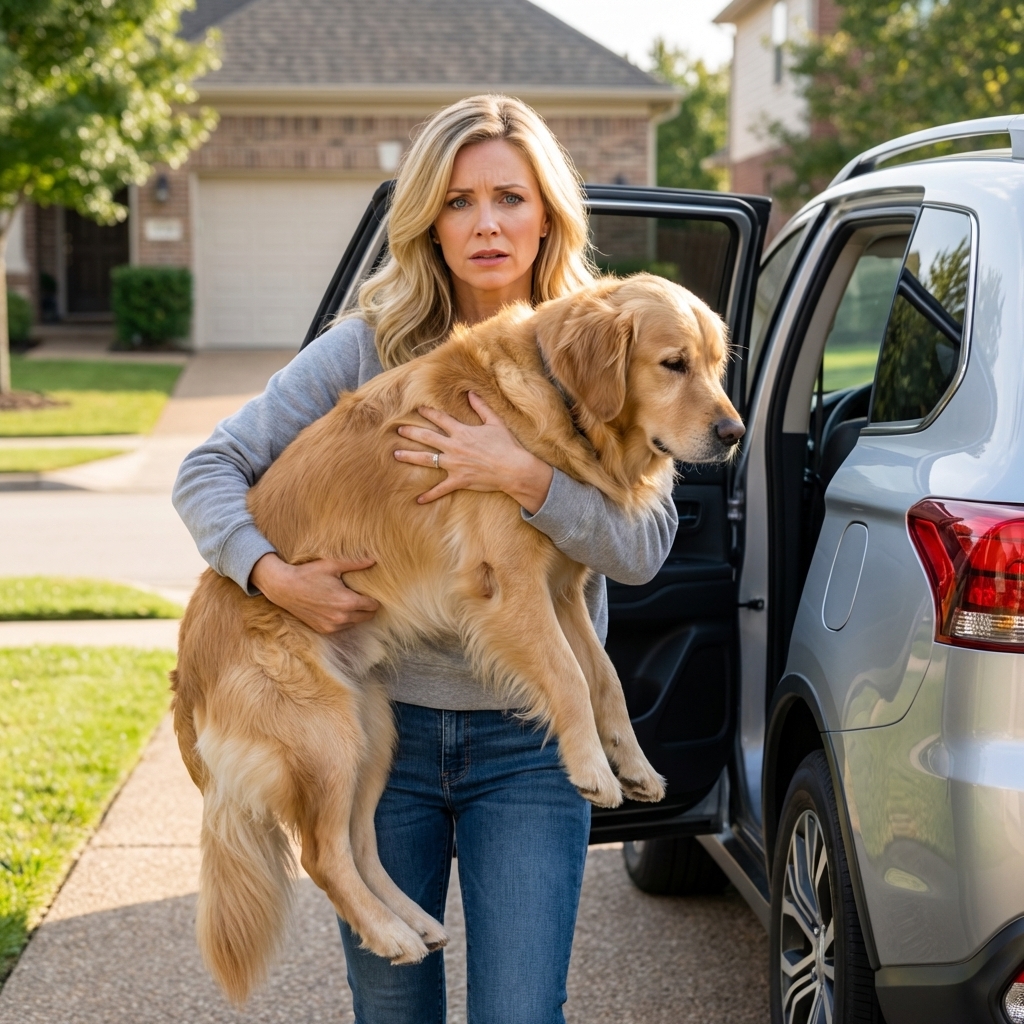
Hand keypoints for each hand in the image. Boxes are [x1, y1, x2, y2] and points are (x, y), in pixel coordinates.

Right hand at [249, 552, 378, 633]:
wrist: (284, 588)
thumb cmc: (308, 574)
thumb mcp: (332, 565)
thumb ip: (355, 564)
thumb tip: (373, 560)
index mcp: (347, 602)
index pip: (373, 606)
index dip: (374, 598)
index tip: (370, 591)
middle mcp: (342, 617)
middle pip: (368, 616)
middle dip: (367, 607)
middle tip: (361, 595)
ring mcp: (332, 626)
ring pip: (355, 622)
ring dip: (356, 614)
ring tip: (347, 600)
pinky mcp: (323, 629)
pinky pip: (342, 627)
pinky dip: (343, 619)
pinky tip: (337, 607)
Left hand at [393, 391, 553, 512]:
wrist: (513, 468)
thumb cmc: (506, 445)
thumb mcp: (495, 422)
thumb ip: (481, 407)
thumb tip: (471, 393)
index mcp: (462, 432)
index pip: (441, 419)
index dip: (428, 413)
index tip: (417, 409)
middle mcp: (454, 447)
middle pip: (427, 438)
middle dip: (411, 432)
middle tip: (398, 430)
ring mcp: (454, 464)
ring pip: (427, 459)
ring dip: (410, 456)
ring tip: (396, 454)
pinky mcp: (458, 480)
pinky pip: (441, 489)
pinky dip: (430, 495)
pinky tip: (418, 499)